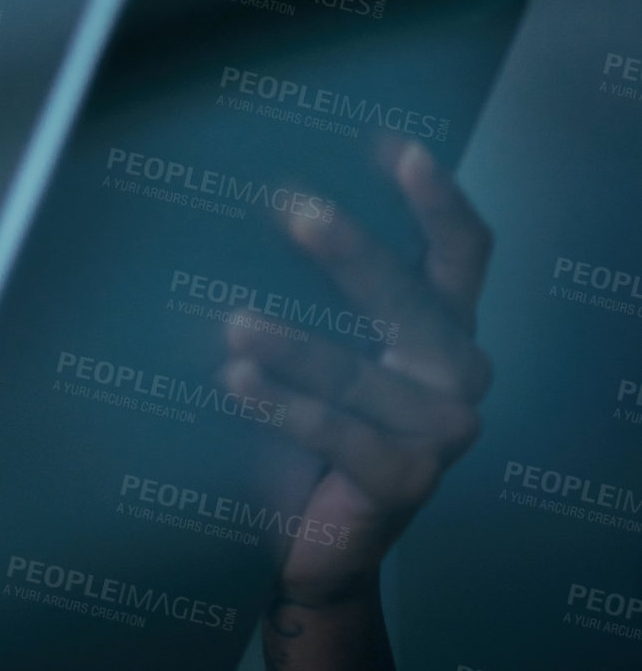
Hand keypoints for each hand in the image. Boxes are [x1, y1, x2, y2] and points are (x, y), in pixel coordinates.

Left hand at [220, 138, 493, 603]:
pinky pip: (344, 434)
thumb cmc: (301, 426)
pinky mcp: (406, 480)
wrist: (305, 538)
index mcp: (439, 326)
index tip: (398, 148)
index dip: (438, 200)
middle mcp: (454, 371)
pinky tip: (239, 384)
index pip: (461, 254)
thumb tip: (225, 218)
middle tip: (295, 211)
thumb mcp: (309, 347)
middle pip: (411, 299)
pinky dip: (290, 408)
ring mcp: (439, 429)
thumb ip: (299, 292)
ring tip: (233, 324)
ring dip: (296, 346)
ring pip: (363, 372)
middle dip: (353, 253)